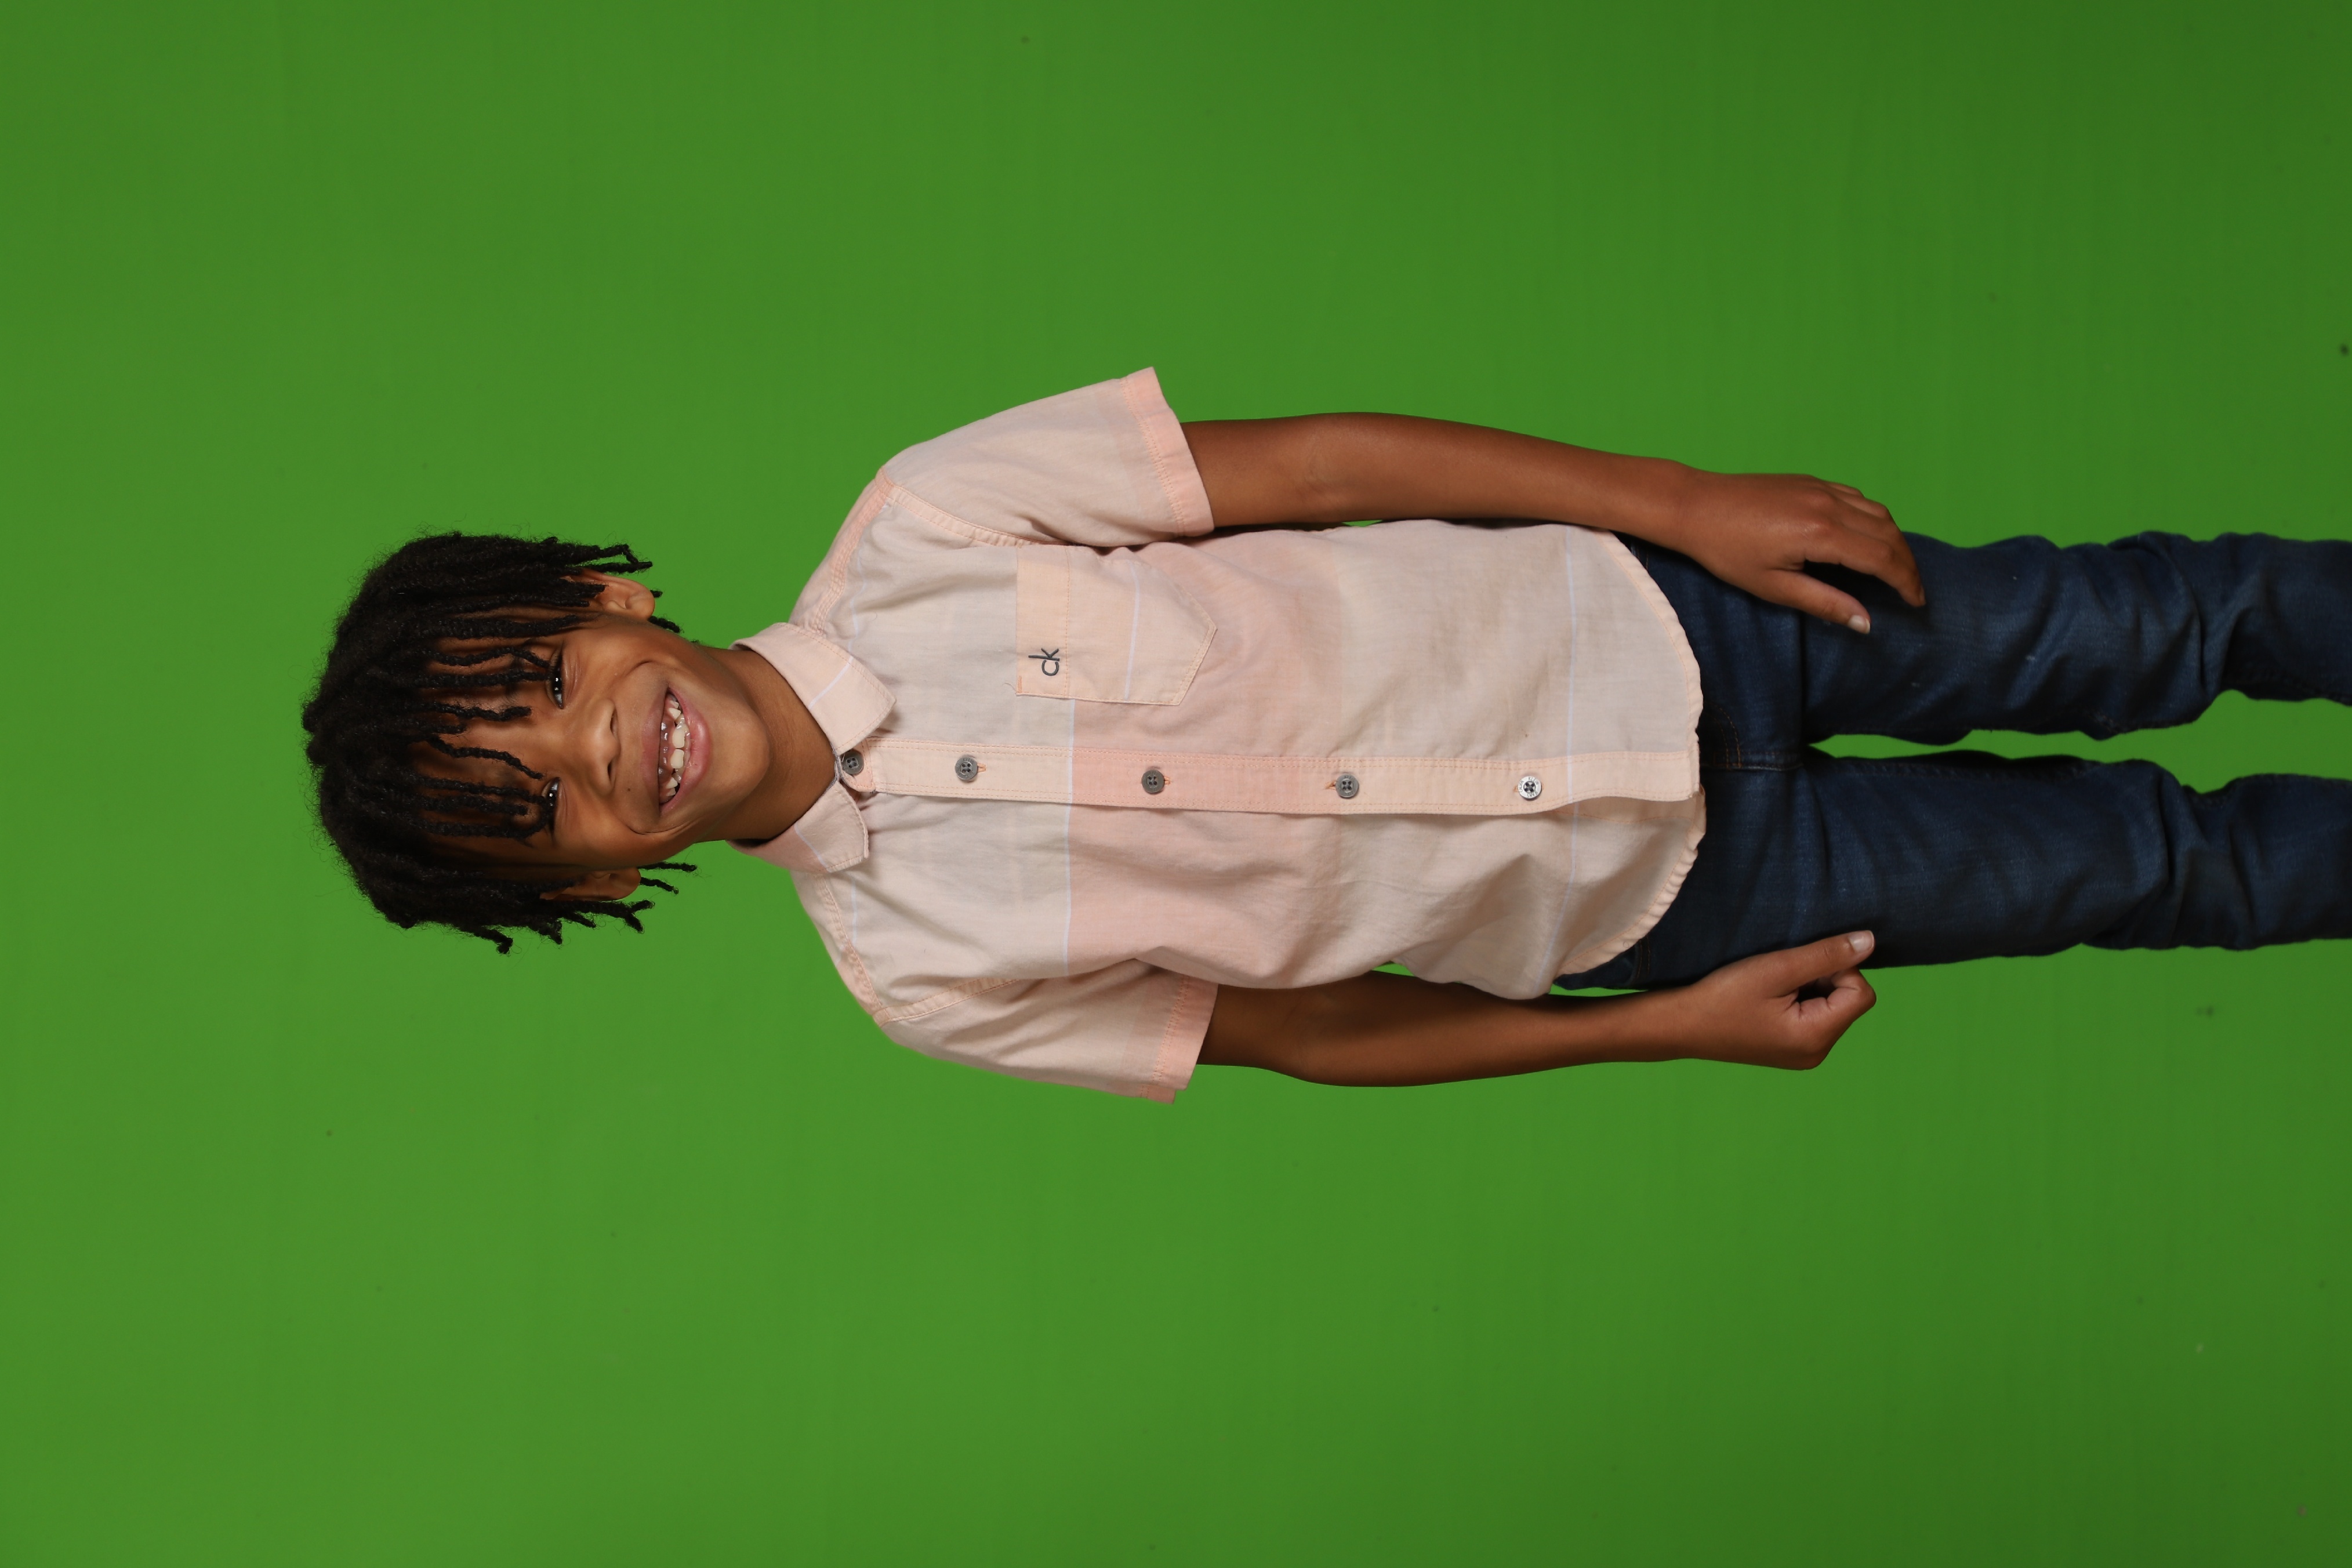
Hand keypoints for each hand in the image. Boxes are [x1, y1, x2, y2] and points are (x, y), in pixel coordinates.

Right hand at [1657, 931, 1879, 1069]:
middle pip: (1849, 1000)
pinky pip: (1815, 1017)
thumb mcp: (1777, 968)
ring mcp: (1805, 1055)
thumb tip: (1870, 941)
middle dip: (1822, 978)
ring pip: (1832, 1006)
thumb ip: (1826, 955)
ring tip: (1771, 988)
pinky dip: (1799, 999)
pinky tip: (1768, 998)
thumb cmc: (1723, 996)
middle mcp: (1817, 1053)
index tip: (1798, 965)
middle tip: (1781, 976)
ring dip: (1809, 987)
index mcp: (1816, 1038)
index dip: (1838, 968)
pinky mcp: (1792, 1050)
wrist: (1681, 1025)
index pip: (1861, 993)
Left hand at [1663, 471, 1924, 631]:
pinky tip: (1868, 538)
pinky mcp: (1811, 482)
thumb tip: (1866, 622)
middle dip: (1907, 564)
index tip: (1917, 602)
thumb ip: (1824, 603)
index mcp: (1821, 533)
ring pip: (1878, 512)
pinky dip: (1873, 519)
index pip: (1883, 559)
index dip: (1906, 582)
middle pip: (1889, 534)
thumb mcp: (1773, 586)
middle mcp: (1828, 505)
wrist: (1695, 506)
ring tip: (1896, 568)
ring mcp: (1821, 489)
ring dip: (1894, 540)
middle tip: (1913, 591)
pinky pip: (1857, 499)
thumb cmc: (1726, 551)